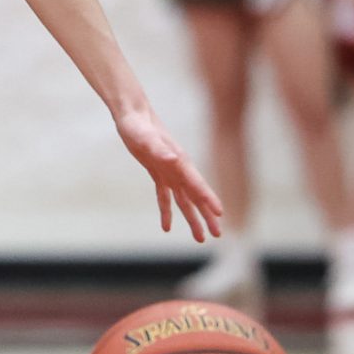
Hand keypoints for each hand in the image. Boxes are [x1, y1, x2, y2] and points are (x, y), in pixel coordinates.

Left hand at [115, 103, 224, 243]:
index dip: (209, 200)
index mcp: (180, 162)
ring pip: (184, 200)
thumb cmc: (139, 126)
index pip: (198, 185)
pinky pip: (165, 197)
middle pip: (196, 197)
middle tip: (217, 235)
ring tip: (200, 238)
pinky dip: (167, 211)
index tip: (220, 215)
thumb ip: (160, 150)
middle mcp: (179, 169)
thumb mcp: (146, 139)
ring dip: (192, 218)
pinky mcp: (158, 173)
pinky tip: (167, 226)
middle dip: (206, 216)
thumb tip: (174, 159)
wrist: (133, 115)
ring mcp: (170, 172)